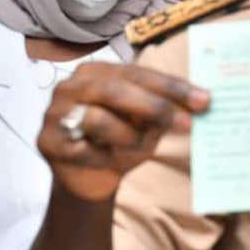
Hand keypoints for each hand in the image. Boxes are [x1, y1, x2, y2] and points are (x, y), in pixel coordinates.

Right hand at [38, 62, 208, 200]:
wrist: (89, 178)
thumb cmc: (122, 141)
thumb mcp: (148, 123)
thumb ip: (166, 109)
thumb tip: (203, 101)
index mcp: (101, 71)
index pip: (139, 73)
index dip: (173, 87)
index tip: (204, 100)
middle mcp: (74, 84)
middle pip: (116, 88)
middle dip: (155, 107)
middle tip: (185, 124)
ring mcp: (55, 111)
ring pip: (97, 117)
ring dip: (126, 137)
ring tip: (138, 147)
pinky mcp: (45, 139)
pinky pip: (81, 148)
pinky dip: (103, 158)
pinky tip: (109, 161)